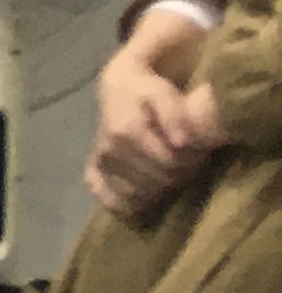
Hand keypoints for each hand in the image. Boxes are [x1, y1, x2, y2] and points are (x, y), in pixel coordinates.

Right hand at [88, 41, 223, 216]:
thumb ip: (174, 114)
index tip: (199, 152)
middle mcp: (109, 151)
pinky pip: (110, 199)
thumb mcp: (164, 92)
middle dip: (178, 174)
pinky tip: (142, 196)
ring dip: (159, 187)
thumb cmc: (146, 90)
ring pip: (138, 194)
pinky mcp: (93, 173)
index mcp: (126, 132)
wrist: (118, 89)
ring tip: (170, 170)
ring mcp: (100, 164)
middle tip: (188, 162)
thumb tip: (181, 143)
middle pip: (157, 180)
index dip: (192, 161)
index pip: (170, 163)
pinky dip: (127, 202)